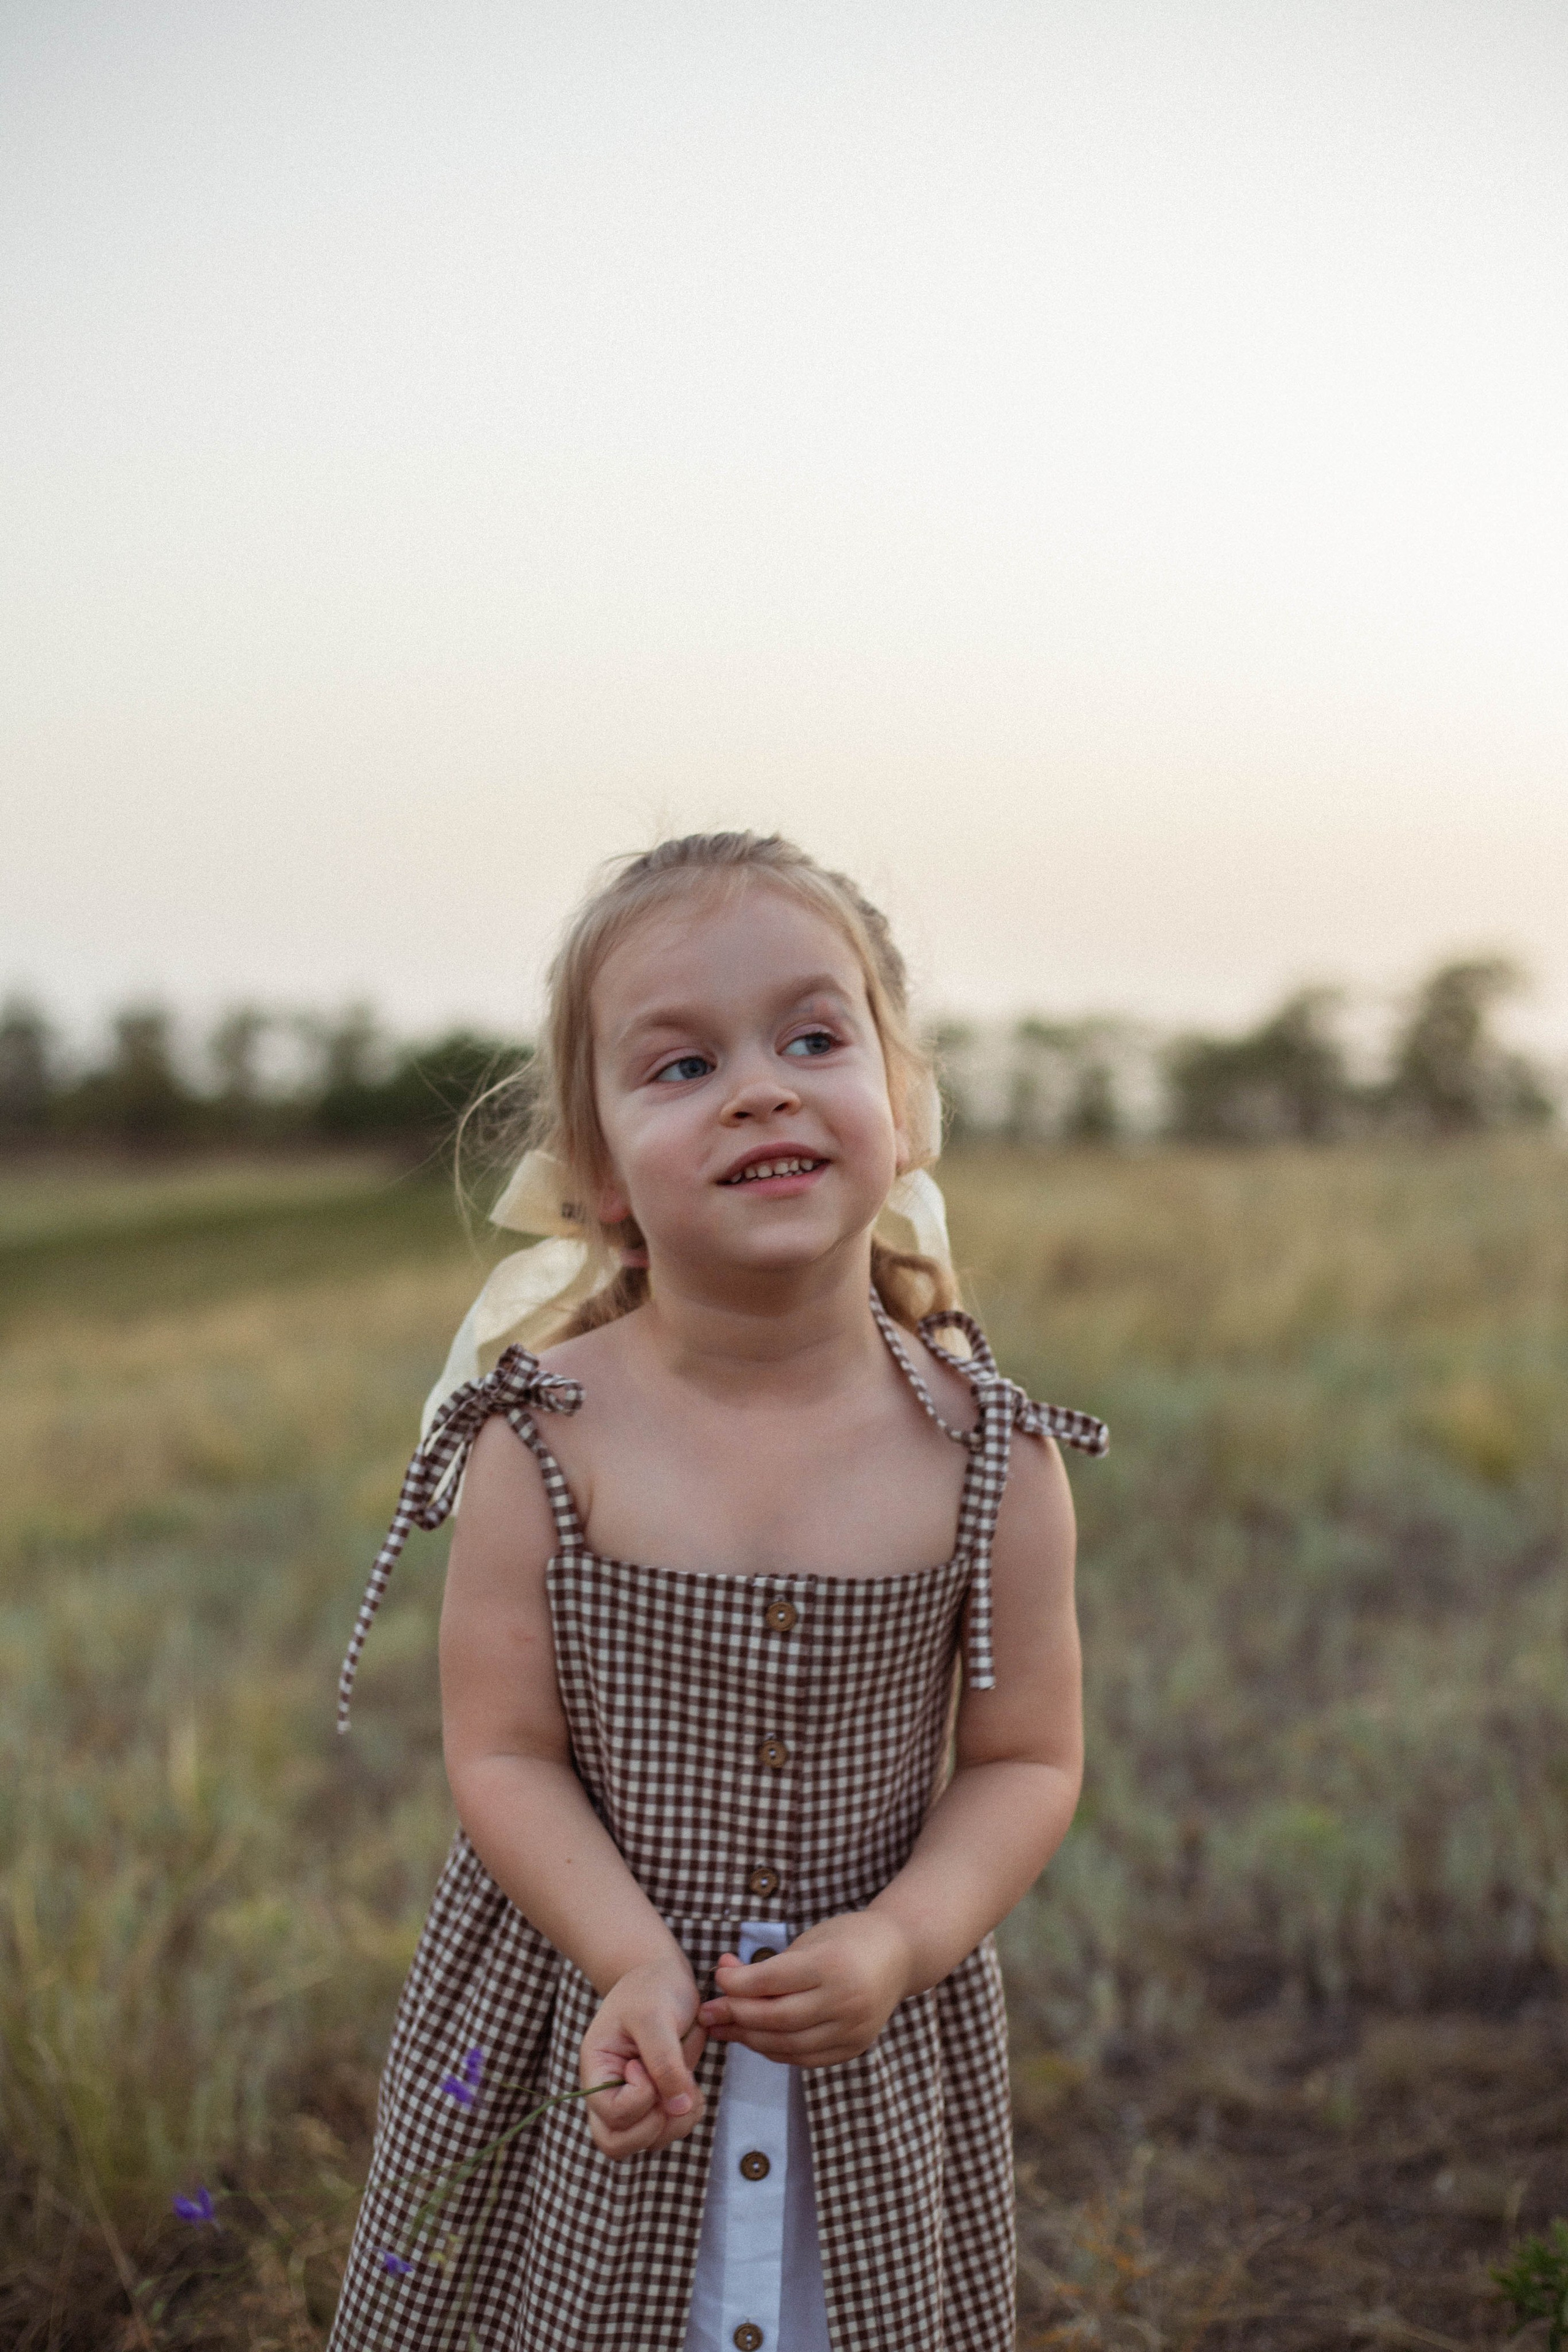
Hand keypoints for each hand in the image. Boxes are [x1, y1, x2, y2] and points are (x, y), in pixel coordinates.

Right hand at [581, 1955, 706, 2158]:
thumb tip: (678, 2107)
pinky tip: (691, 2087)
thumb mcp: (655, 2015)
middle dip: (654, 2125)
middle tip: (670, 2089)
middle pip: (616, 2144)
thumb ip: (665, 2060)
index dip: (640, 2097)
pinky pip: (667, 2131)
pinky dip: (686, 2116)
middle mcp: (607, 2091)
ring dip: (675, 2122)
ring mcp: (631, 2100)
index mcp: (596, 2068)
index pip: (611, 2114)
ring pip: (646, 2143)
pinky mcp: (654, 2102)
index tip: (646, 2063)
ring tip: (686, 2083)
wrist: (662, 1975)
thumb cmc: (651, 1988)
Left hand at [697, 1912, 912, 2066]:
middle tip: (707, 2012)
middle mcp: (845, 2001)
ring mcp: (852, 2029)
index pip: (773, 1980)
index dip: (737, 1983)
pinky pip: (804, 2058)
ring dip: (749, 2038)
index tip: (717, 1977)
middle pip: (777, 2017)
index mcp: (832, 1964)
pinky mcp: (853, 2048)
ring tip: (724, 2027)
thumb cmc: (847, 1938)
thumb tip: (726, 1976)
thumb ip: (772, 1963)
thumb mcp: (811, 1939)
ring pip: (787, 2044)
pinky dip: (775, 2050)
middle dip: (736, 2015)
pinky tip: (755, 2038)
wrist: (899, 1954)